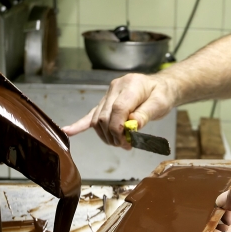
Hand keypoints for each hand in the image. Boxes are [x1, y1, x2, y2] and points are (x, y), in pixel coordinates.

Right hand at [61, 74, 176, 147]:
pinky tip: (68, 131)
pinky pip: (91, 114)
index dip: (119, 127)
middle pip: (105, 116)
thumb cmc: (162, 94)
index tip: (127, 141)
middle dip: (113, 135)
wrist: (161, 87)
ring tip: (121, 143)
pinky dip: (80, 124)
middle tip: (127, 145)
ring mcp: (108, 94)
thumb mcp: (160, 104)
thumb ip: (146, 114)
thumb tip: (132, 126)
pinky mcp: (104, 102)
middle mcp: (115, 88)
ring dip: (106, 135)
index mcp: (130, 85)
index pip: (118, 109)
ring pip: (97, 119)